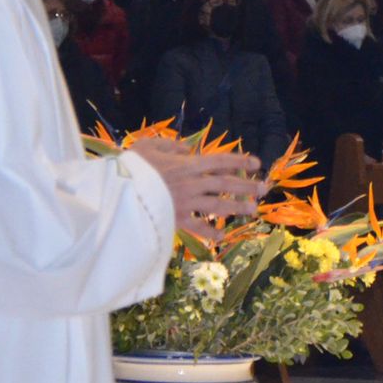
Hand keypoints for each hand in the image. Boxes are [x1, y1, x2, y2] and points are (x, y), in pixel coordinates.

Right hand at [131, 138, 264, 238]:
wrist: (116, 192)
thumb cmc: (131, 166)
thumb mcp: (149, 146)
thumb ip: (171, 145)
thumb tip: (186, 148)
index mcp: (186, 164)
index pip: (219, 161)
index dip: (239, 160)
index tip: (256, 162)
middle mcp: (191, 183)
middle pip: (225, 184)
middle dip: (247, 185)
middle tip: (265, 188)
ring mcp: (185, 202)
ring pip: (218, 205)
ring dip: (237, 207)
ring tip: (254, 209)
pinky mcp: (175, 219)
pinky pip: (196, 227)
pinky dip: (209, 232)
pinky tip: (221, 236)